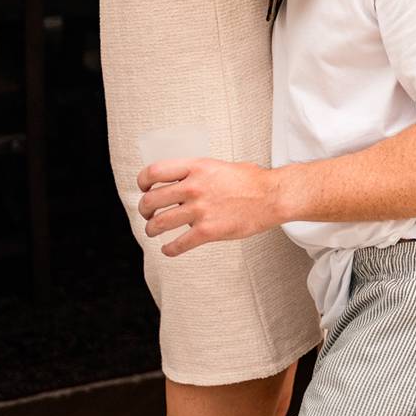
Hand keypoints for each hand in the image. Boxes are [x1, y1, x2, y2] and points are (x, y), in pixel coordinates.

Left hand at [136, 158, 281, 256]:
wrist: (273, 196)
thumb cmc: (252, 181)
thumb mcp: (220, 166)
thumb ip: (198, 173)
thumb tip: (181, 181)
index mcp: (196, 168)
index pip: (154, 172)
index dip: (143, 182)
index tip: (144, 188)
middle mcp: (194, 187)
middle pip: (151, 200)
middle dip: (145, 210)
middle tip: (148, 214)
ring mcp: (200, 210)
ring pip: (159, 224)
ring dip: (152, 229)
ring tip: (154, 231)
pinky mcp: (207, 231)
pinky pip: (178, 244)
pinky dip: (169, 249)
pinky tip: (169, 249)